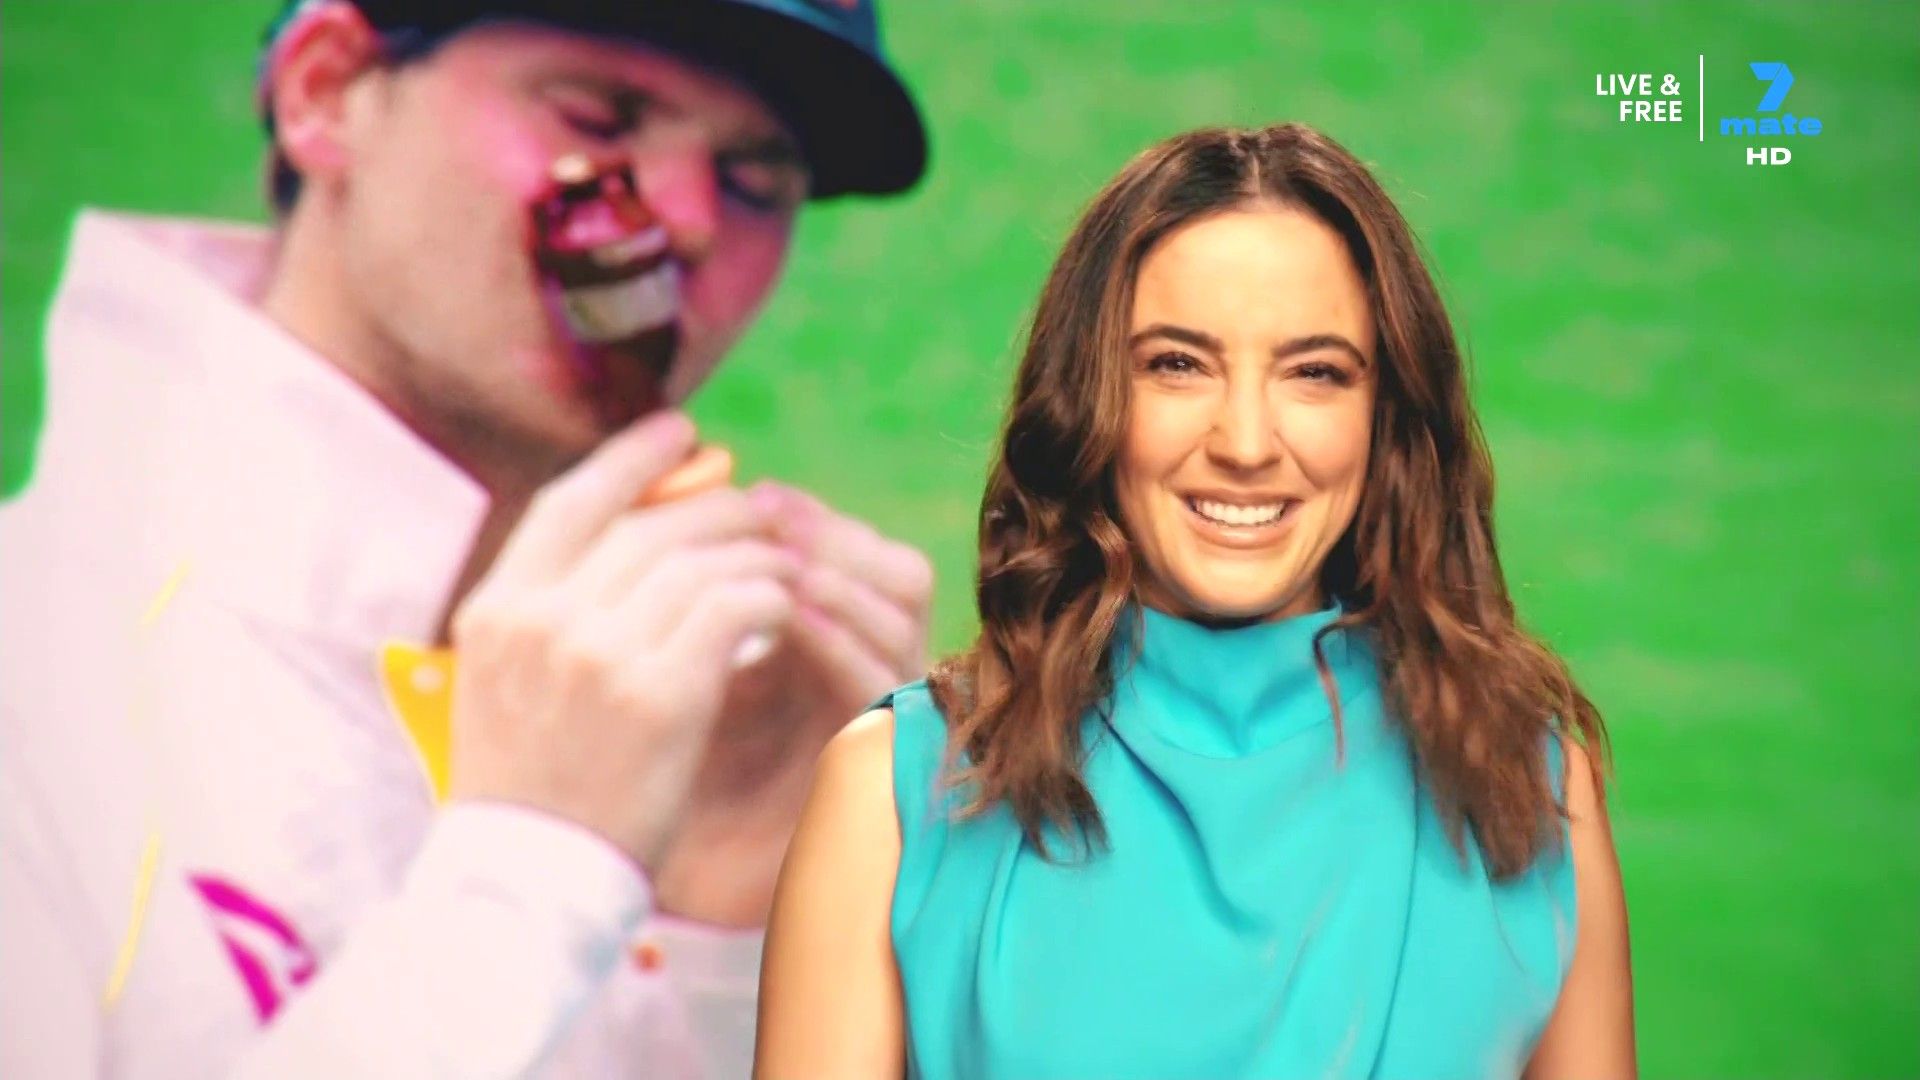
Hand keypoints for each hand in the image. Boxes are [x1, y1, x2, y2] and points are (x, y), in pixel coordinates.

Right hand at [445, 411, 798, 867]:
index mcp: (496, 610)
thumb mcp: (502, 685)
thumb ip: (546, 613)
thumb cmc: (527, 791)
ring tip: (781, 559)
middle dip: (714, 507)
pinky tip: (783, 607)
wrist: (527, 881)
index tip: (681, 433)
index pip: (571, 502)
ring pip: (699, 561)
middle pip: (647, 526)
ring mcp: (598, 653)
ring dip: (751, 553)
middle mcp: (542, 618)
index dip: (632, 459)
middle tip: (758, 507)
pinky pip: (734, 608)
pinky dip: (767, 598)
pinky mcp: (660, 694)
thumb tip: (622, 547)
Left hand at [650, 483, 932, 925]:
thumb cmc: (631, 763)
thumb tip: (658, 484)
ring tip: (774, 554)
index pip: (851, 552)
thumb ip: (675, 584)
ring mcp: (873, 713)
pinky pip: (882, 678)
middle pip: (896, 570)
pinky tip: (787, 613)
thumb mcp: (654, 655)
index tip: (752, 491)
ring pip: (902, 611)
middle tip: (766, 510)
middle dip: (831, 530)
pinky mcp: (872, 760)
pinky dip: (838, 636)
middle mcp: (857, 671)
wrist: (631, 871)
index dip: (811, 515)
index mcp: (814, 642)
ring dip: (838, 572)